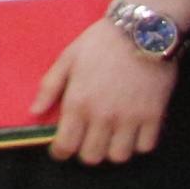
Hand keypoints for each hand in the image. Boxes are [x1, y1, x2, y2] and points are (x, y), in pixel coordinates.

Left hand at [31, 21, 177, 163]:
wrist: (142, 32)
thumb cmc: (100, 43)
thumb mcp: (67, 59)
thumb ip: (50, 87)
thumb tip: (34, 111)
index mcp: (78, 102)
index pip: (66, 144)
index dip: (61, 152)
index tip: (61, 151)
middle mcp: (103, 115)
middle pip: (92, 157)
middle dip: (86, 152)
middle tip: (87, 140)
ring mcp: (130, 118)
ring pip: (119, 156)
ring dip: (112, 150)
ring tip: (110, 137)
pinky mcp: (154, 116)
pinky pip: (145, 146)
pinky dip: (138, 143)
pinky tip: (132, 131)